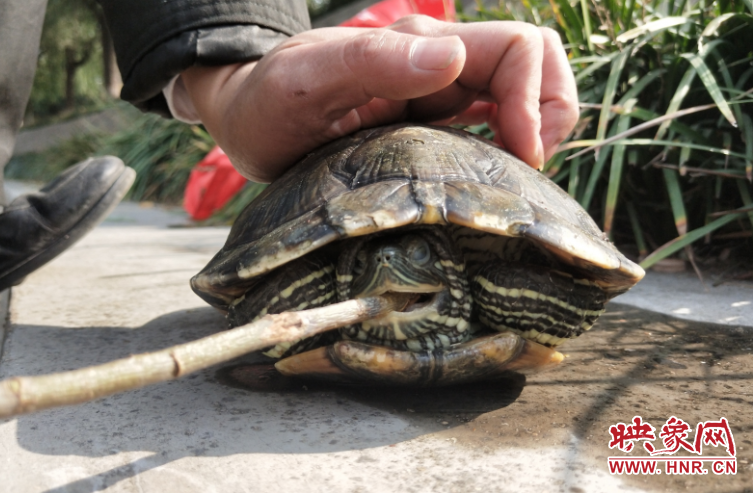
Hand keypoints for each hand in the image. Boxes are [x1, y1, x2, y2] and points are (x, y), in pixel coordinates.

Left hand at [182, 16, 577, 182]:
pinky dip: (506, 153)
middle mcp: (437, 65)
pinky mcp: (427, 125)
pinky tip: (488, 185)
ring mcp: (434, 95)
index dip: (536, 98)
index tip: (521, 154)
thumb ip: (372, 61)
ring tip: (512, 182)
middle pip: (532, 68)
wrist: (245, 116)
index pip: (518, 49)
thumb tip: (451, 58)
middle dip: (550, 113)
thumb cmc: (265, 100)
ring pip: (517, 99)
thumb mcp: (306, 81)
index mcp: (419, 46)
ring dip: (533, 135)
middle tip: (528, 168)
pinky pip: (488, 128)